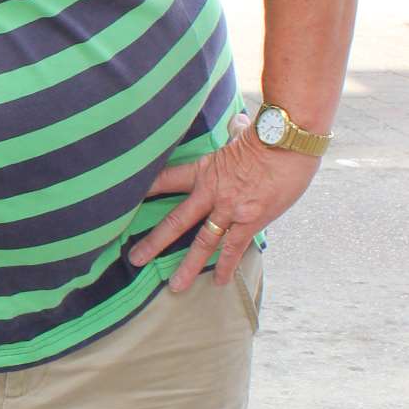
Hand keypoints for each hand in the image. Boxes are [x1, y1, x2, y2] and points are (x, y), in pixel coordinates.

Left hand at [127, 112, 318, 290]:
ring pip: (202, 243)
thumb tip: (239, 121)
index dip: (144, 190)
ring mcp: (230, 210)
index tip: (121, 200)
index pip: (165, 180)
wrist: (289, 141)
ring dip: (188, 266)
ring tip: (174, 287)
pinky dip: (227, 266)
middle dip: (154, 242)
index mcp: (203, 170)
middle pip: (175, 221)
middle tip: (134, 259)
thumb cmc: (268, 134)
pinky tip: (220, 282)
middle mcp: (211, 193)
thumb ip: (234, 133)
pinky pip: (235, 248)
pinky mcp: (252, 221)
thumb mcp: (242, 134)